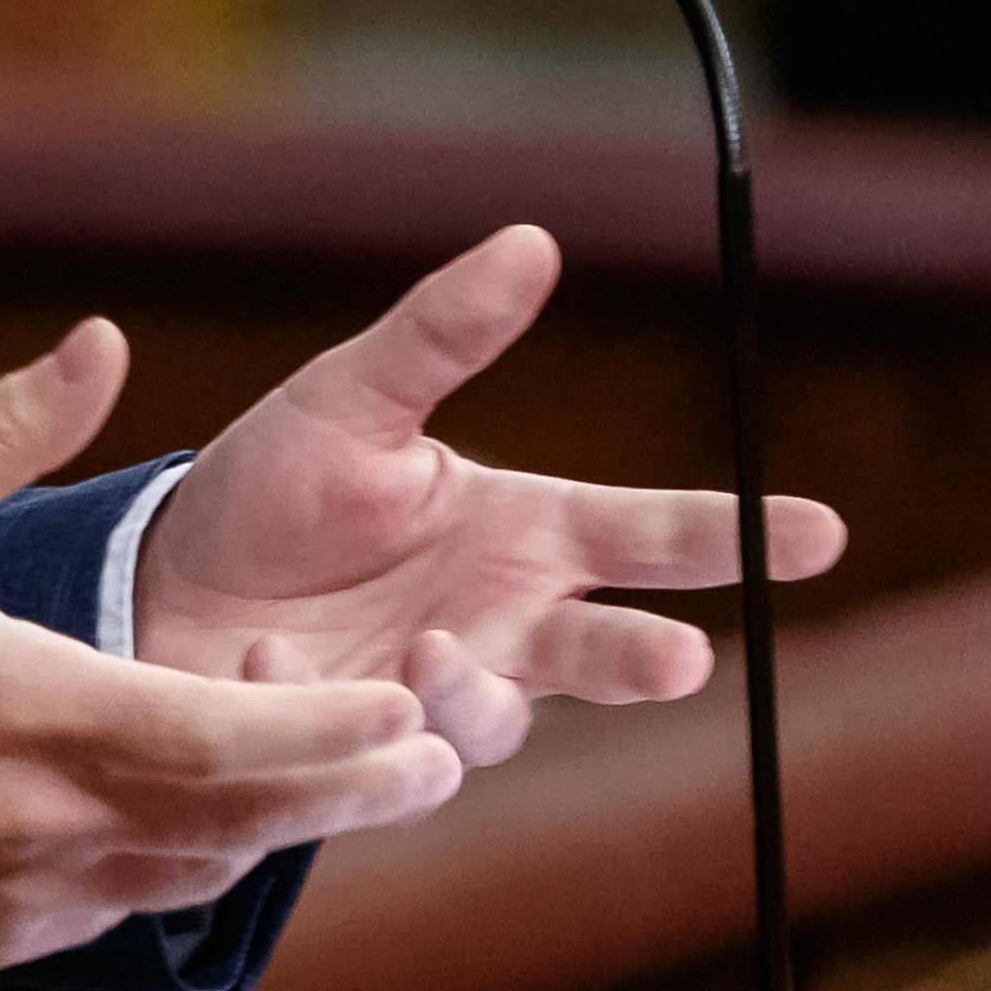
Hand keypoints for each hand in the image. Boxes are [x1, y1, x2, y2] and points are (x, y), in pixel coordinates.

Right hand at [0, 320, 468, 970]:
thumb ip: (9, 426)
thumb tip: (108, 340)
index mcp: (20, 708)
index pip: (213, 737)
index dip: (324, 732)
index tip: (410, 705)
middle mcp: (34, 822)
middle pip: (235, 820)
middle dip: (349, 788)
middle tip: (439, 752)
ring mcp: (19, 895)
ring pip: (195, 870)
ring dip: (281, 824)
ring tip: (370, 775)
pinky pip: (132, 901)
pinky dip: (196, 856)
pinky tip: (235, 811)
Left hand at [133, 225, 844, 764]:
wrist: (168, 585)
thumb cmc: (279, 486)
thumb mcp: (352, 398)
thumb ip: (442, 335)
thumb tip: (534, 240)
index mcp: (524, 530)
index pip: (653, 531)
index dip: (740, 533)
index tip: (822, 531)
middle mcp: (506, 621)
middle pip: (612, 652)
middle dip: (650, 658)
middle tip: (682, 661)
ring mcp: (447, 693)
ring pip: (503, 718)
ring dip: (475, 691)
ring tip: (428, 648)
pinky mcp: (376, 749)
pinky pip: (393, 751)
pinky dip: (351, 708)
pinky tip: (282, 662)